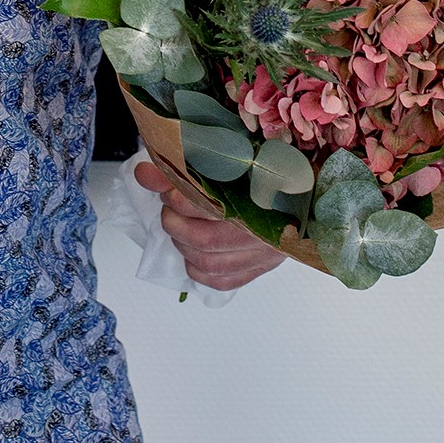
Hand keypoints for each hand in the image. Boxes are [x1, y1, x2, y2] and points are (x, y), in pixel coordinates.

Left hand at [132, 159, 285, 290]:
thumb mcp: (226, 161)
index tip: (167, 188)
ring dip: (183, 246)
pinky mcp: (262, 267)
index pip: (209, 204)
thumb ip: (180, 167)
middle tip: (169, 207)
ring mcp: (265, 253)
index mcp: (262, 194)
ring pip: (211, 263)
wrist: (301, 187)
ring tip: (178, 227)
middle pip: (205, 239)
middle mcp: (265, 230)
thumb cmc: (261, 170)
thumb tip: (142, 174)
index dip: (179, 198)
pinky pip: (224, 281)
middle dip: (175, 223)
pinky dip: (200, 270)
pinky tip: (192, 255)